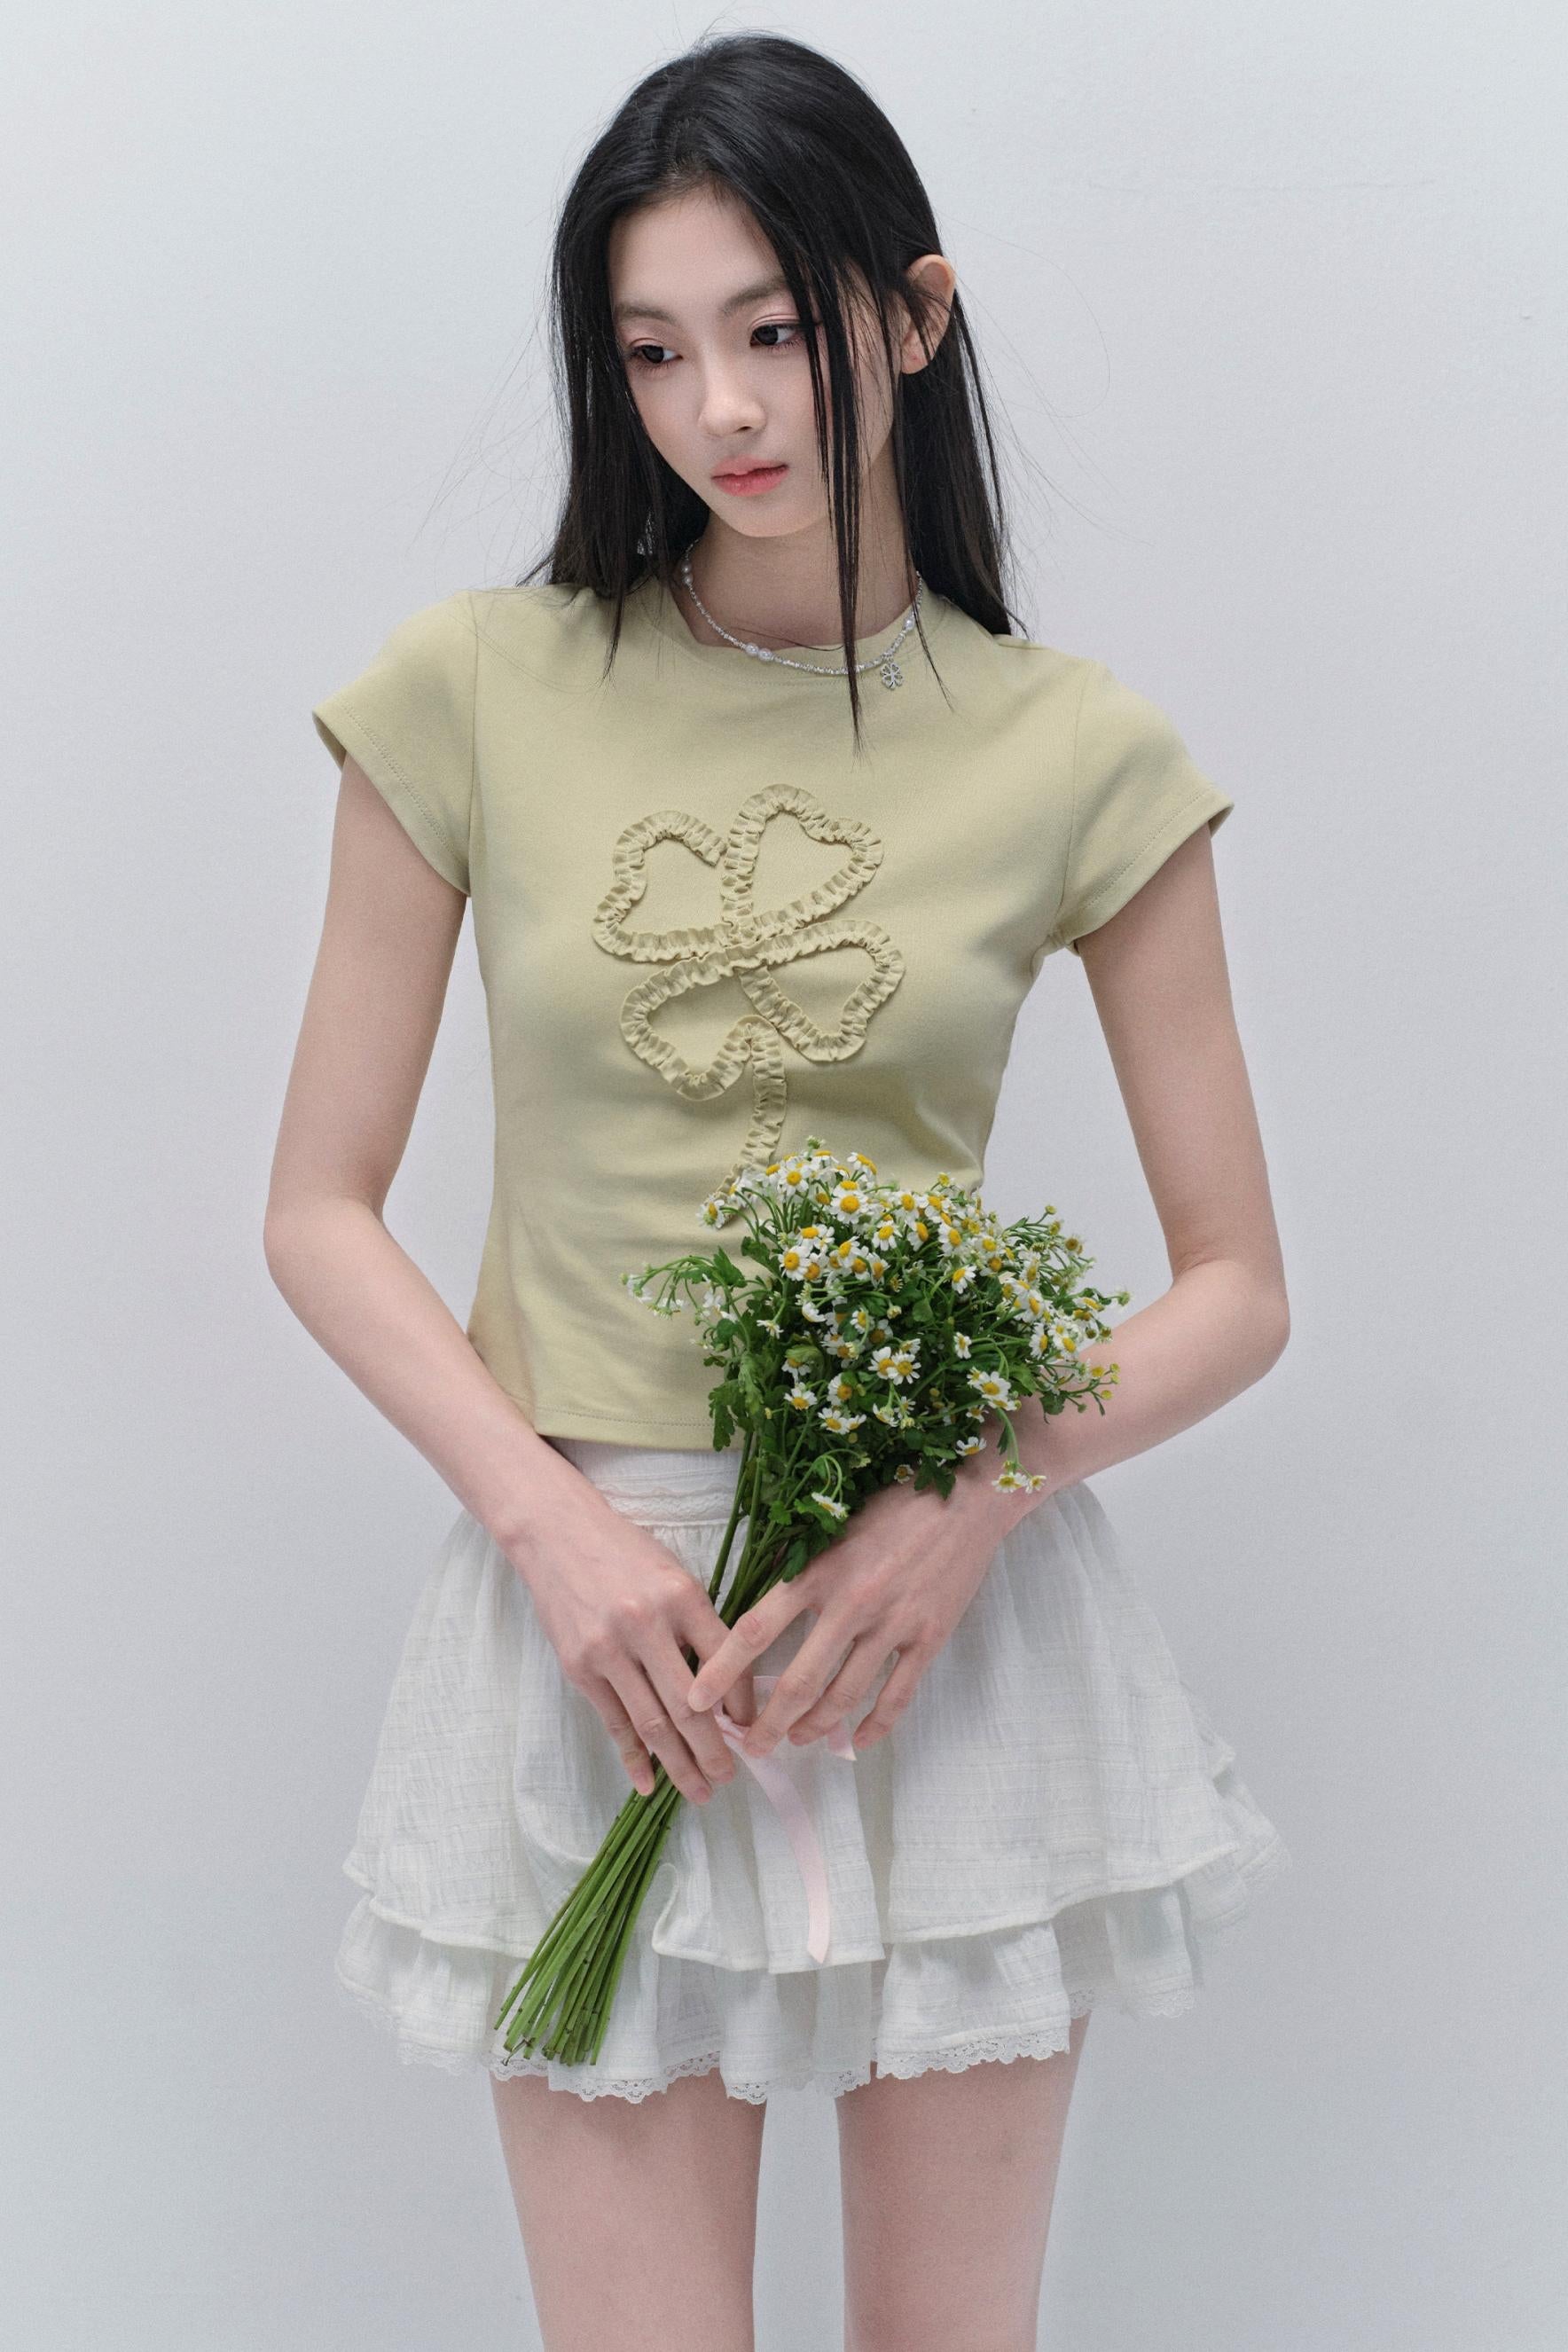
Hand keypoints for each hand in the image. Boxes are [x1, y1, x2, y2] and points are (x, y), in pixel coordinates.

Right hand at [506, 1488, 756, 1804]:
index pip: (725, 1662)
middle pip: (690, 1705)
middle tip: (729, 1778)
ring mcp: (609, 1649)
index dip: (741, 1704)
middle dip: (714, 1750)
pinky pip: (614, 1721)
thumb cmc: (625, 1554)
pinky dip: (632, 1756)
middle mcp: (647, 1624)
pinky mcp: (579, 1667)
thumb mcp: (674, 1575)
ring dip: (679, 1764)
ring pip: (652, 1723)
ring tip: (700, 1791)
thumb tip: (726, 1690)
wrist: (557, 1534)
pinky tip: (647, 1783)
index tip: (751, 1730)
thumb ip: (699, 1625)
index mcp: (682, 1596)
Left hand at [686, 1472, 1029, 1759]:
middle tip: (752, 1747)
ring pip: (844, 1696)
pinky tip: (858, 1742)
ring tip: (797, 1740)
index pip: (754, 1630)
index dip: (721, 1671)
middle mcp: (851, 1603)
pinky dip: (875, 1726)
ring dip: (816, 1728)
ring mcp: (893, 1625)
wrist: (968, 1499)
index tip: (697, 1701)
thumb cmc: (893, 1505)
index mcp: (818, 1570)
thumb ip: (800, 1569)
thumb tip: (761, 1616)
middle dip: (769, 1723)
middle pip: (798, 1681)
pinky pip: (897, 1696)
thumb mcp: (834, 1526)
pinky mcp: (929, 1638)